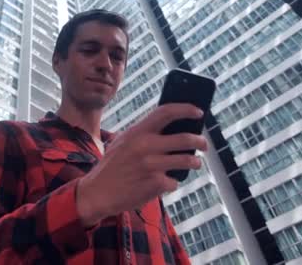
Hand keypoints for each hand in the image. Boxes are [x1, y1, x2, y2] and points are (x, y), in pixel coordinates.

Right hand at [76, 103, 207, 226]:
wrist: (97, 193)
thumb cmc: (112, 167)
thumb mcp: (122, 143)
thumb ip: (142, 134)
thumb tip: (173, 128)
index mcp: (137, 132)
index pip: (166, 112)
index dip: (186, 109)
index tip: (198, 112)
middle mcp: (145, 146)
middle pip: (185, 138)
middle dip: (200, 141)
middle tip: (204, 144)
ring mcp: (151, 165)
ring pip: (187, 160)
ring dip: (195, 162)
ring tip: (194, 163)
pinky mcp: (155, 184)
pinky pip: (174, 181)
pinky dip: (171, 183)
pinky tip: (161, 183)